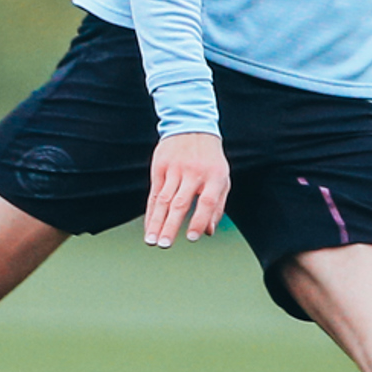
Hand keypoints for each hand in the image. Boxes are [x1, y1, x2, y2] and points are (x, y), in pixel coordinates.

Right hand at [144, 131, 229, 248]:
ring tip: (152, 240)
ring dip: (156, 222)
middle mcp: (194, 173)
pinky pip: (155, 193)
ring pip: (164, 200)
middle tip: (165, 244)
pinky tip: (149, 226)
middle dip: (171, 226)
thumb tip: (209, 232)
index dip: (199, 221)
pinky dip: (151, 212)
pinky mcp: (160, 167)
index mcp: (214, 177)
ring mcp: (175, 169)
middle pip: (181, 203)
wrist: (192, 126)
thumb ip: (217, 206)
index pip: (206, 202)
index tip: (192, 238)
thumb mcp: (222, 179)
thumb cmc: (210, 160)